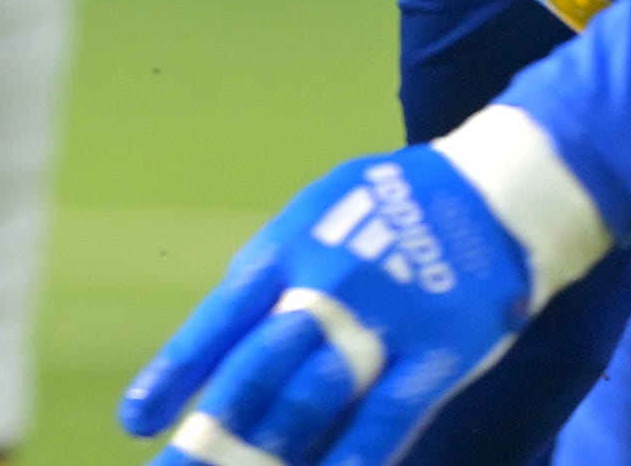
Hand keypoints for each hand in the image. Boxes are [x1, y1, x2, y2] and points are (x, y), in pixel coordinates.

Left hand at [122, 144, 536, 465]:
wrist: (494, 191)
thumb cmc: (388, 209)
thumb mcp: (315, 218)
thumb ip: (269, 280)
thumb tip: (217, 347)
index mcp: (286, 250)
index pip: (218, 322)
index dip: (176, 374)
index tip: (136, 422)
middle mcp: (323, 287)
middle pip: (256, 374)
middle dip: (211, 436)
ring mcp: (380, 325)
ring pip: (312, 404)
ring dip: (268, 457)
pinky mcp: (434, 357)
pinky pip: (385, 421)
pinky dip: (350, 458)